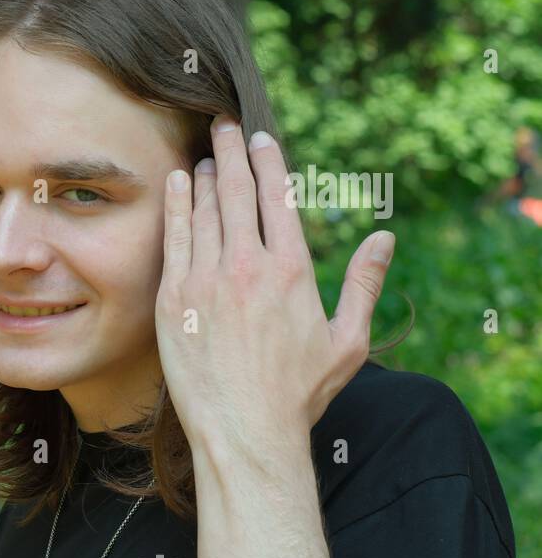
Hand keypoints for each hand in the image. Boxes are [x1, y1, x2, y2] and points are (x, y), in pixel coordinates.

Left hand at [154, 116, 394, 445]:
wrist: (244, 432)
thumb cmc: (299, 393)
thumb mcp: (348, 341)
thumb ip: (365, 284)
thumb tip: (384, 238)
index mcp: (291, 270)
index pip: (277, 198)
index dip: (268, 162)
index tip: (261, 139)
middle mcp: (246, 266)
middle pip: (234, 192)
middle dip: (229, 152)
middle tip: (223, 125)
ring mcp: (205, 280)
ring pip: (201, 211)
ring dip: (201, 176)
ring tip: (201, 155)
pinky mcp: (174, 299)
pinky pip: (172, 239)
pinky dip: (173, 206)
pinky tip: (173, 185)